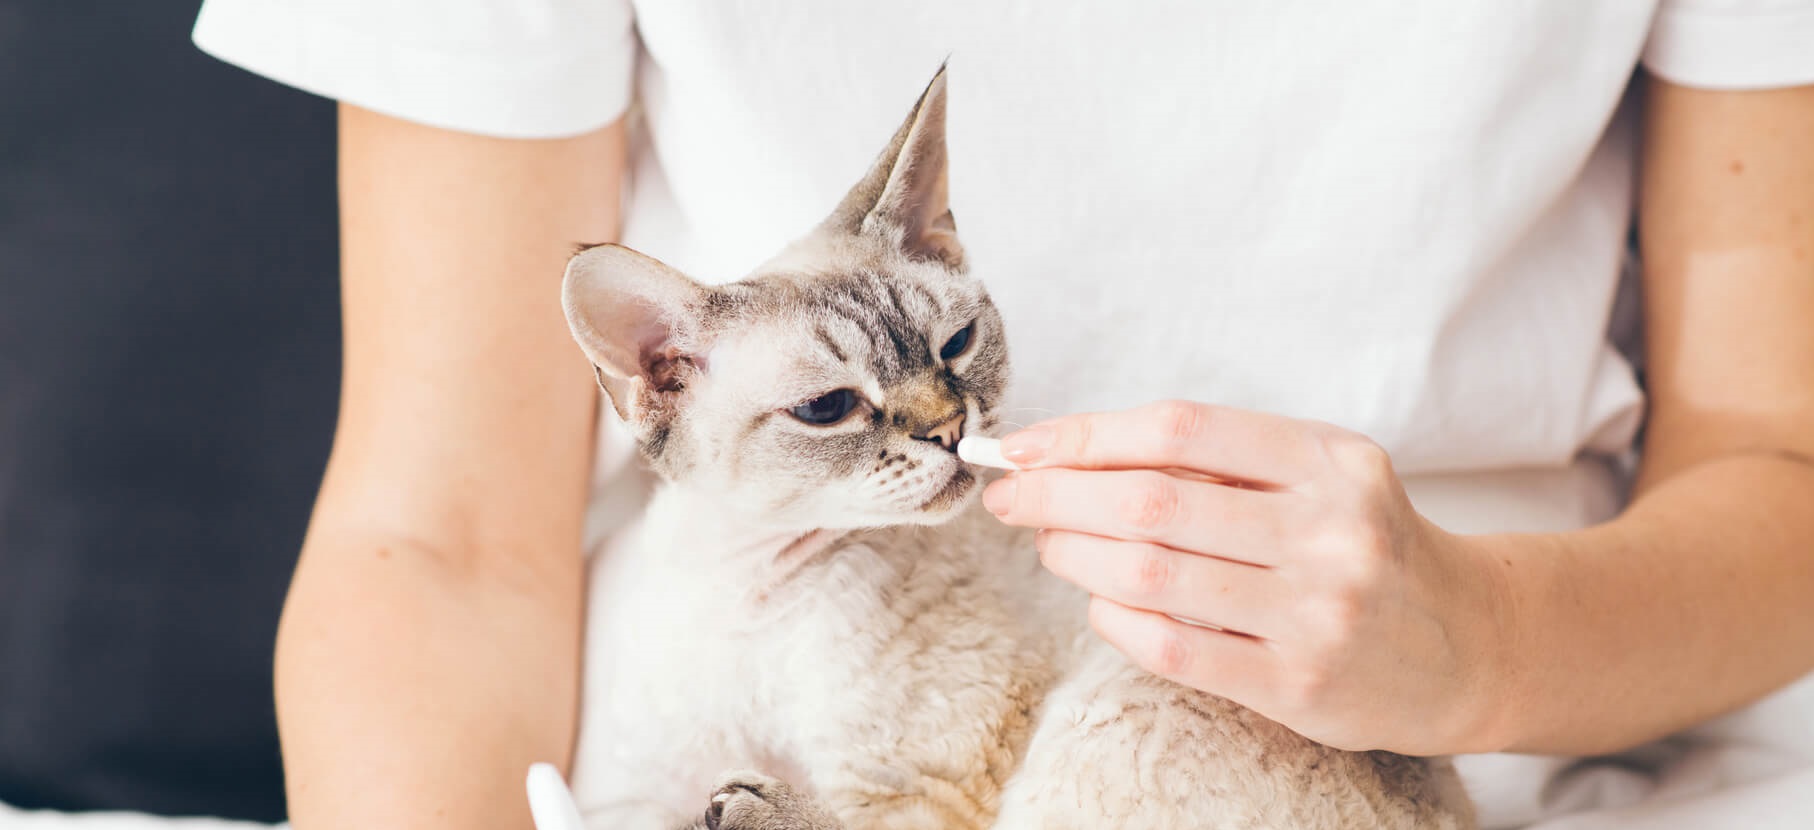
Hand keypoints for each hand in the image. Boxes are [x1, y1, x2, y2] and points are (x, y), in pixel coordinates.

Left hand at [981, 401, 1511, 754]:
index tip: (1022, 445)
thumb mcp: (1319, 476)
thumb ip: (1219, 461)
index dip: (1085, 434)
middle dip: (1057, 494)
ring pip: (1150, 572)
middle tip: (1010, 496)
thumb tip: (1072, 454)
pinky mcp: (1299, 684)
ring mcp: (1317, 611)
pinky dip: (1112, 619)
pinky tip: (1098, 603)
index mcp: (1331, 459)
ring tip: (1048, 544)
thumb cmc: (1364, 544)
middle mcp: (1332, 529)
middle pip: (1152, 499)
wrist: (1470, 643)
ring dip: (1073, 555)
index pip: (1180, 429)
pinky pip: (1172, 646)